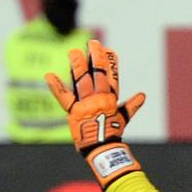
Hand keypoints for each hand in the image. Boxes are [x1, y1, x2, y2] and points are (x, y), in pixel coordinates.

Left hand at [46, 39, 145, 154]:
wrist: (102, 149)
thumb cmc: (112, 134)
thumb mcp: (123, 118)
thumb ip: (131, 105)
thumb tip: (143, 95)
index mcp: (110, 99)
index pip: (112, 77)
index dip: (111, 64)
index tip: (110, 50)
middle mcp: (99, 99)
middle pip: (97, 74)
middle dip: (96, 58)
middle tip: (92, 42)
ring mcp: (86, 104)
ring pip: (82, 81)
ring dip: (78, 65)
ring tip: (74, 51)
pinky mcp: (74, 112)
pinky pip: (64, 97)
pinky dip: (56, 86)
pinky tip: (48, 75)